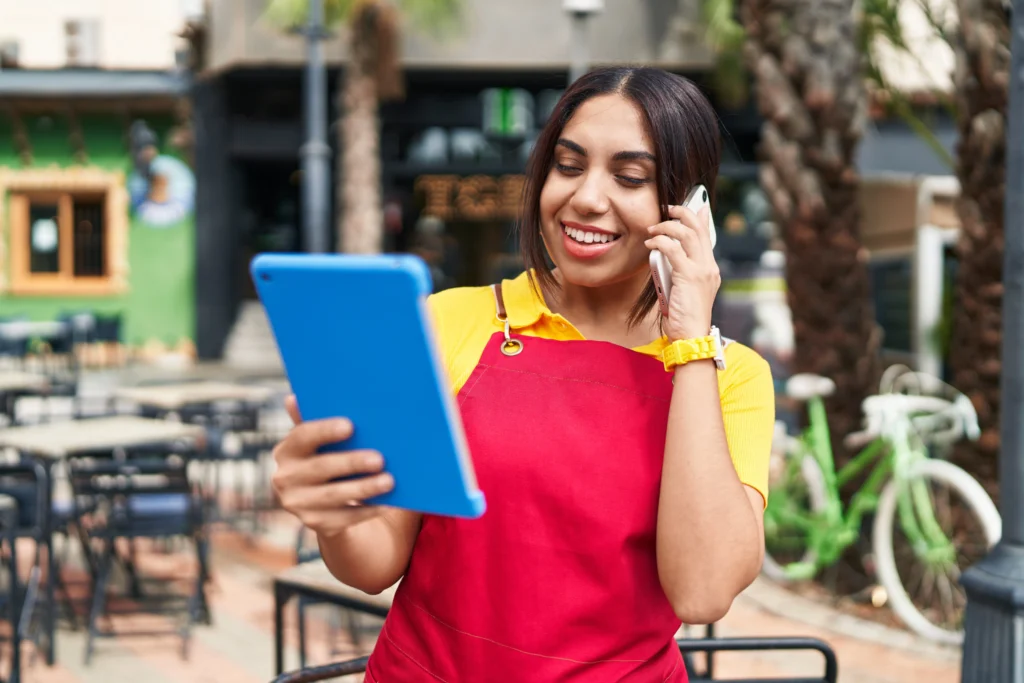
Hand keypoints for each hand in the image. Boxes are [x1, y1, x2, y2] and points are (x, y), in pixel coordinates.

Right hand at [271, 395, 394, 537]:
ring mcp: (298, 504)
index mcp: (287, 450)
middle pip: (321, 468)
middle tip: (380, 458)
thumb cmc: (327, 457)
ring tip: (389, 481)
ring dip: (364, 488)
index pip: (302, 436)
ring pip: (334, 496)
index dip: (325, 430)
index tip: (351, 425)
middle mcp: (285, 478)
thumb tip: (294, 397)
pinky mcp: (315, 523)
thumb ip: (314, 420)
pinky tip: (388, 502)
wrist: (322, 502)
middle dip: (352, 462)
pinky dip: (367, 510)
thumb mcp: (320, 441)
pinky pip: (344, 518)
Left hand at [645, 204, 720, 340]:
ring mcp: (701, 270)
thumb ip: (678, 271)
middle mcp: (709, 266)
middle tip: (668, 209)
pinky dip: (660, 242)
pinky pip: (673, 249)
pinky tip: (650, 243)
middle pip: (698, 227)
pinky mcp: (689, 276)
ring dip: (667, 226)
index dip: (699, 217)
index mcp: (709, 268)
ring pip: (686, 233)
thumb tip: (665, 254)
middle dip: (683, 212)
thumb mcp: (682, 289)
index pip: (707, 234)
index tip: (689, 206)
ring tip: (653, 229)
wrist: (691, 336)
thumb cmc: (683, 317)